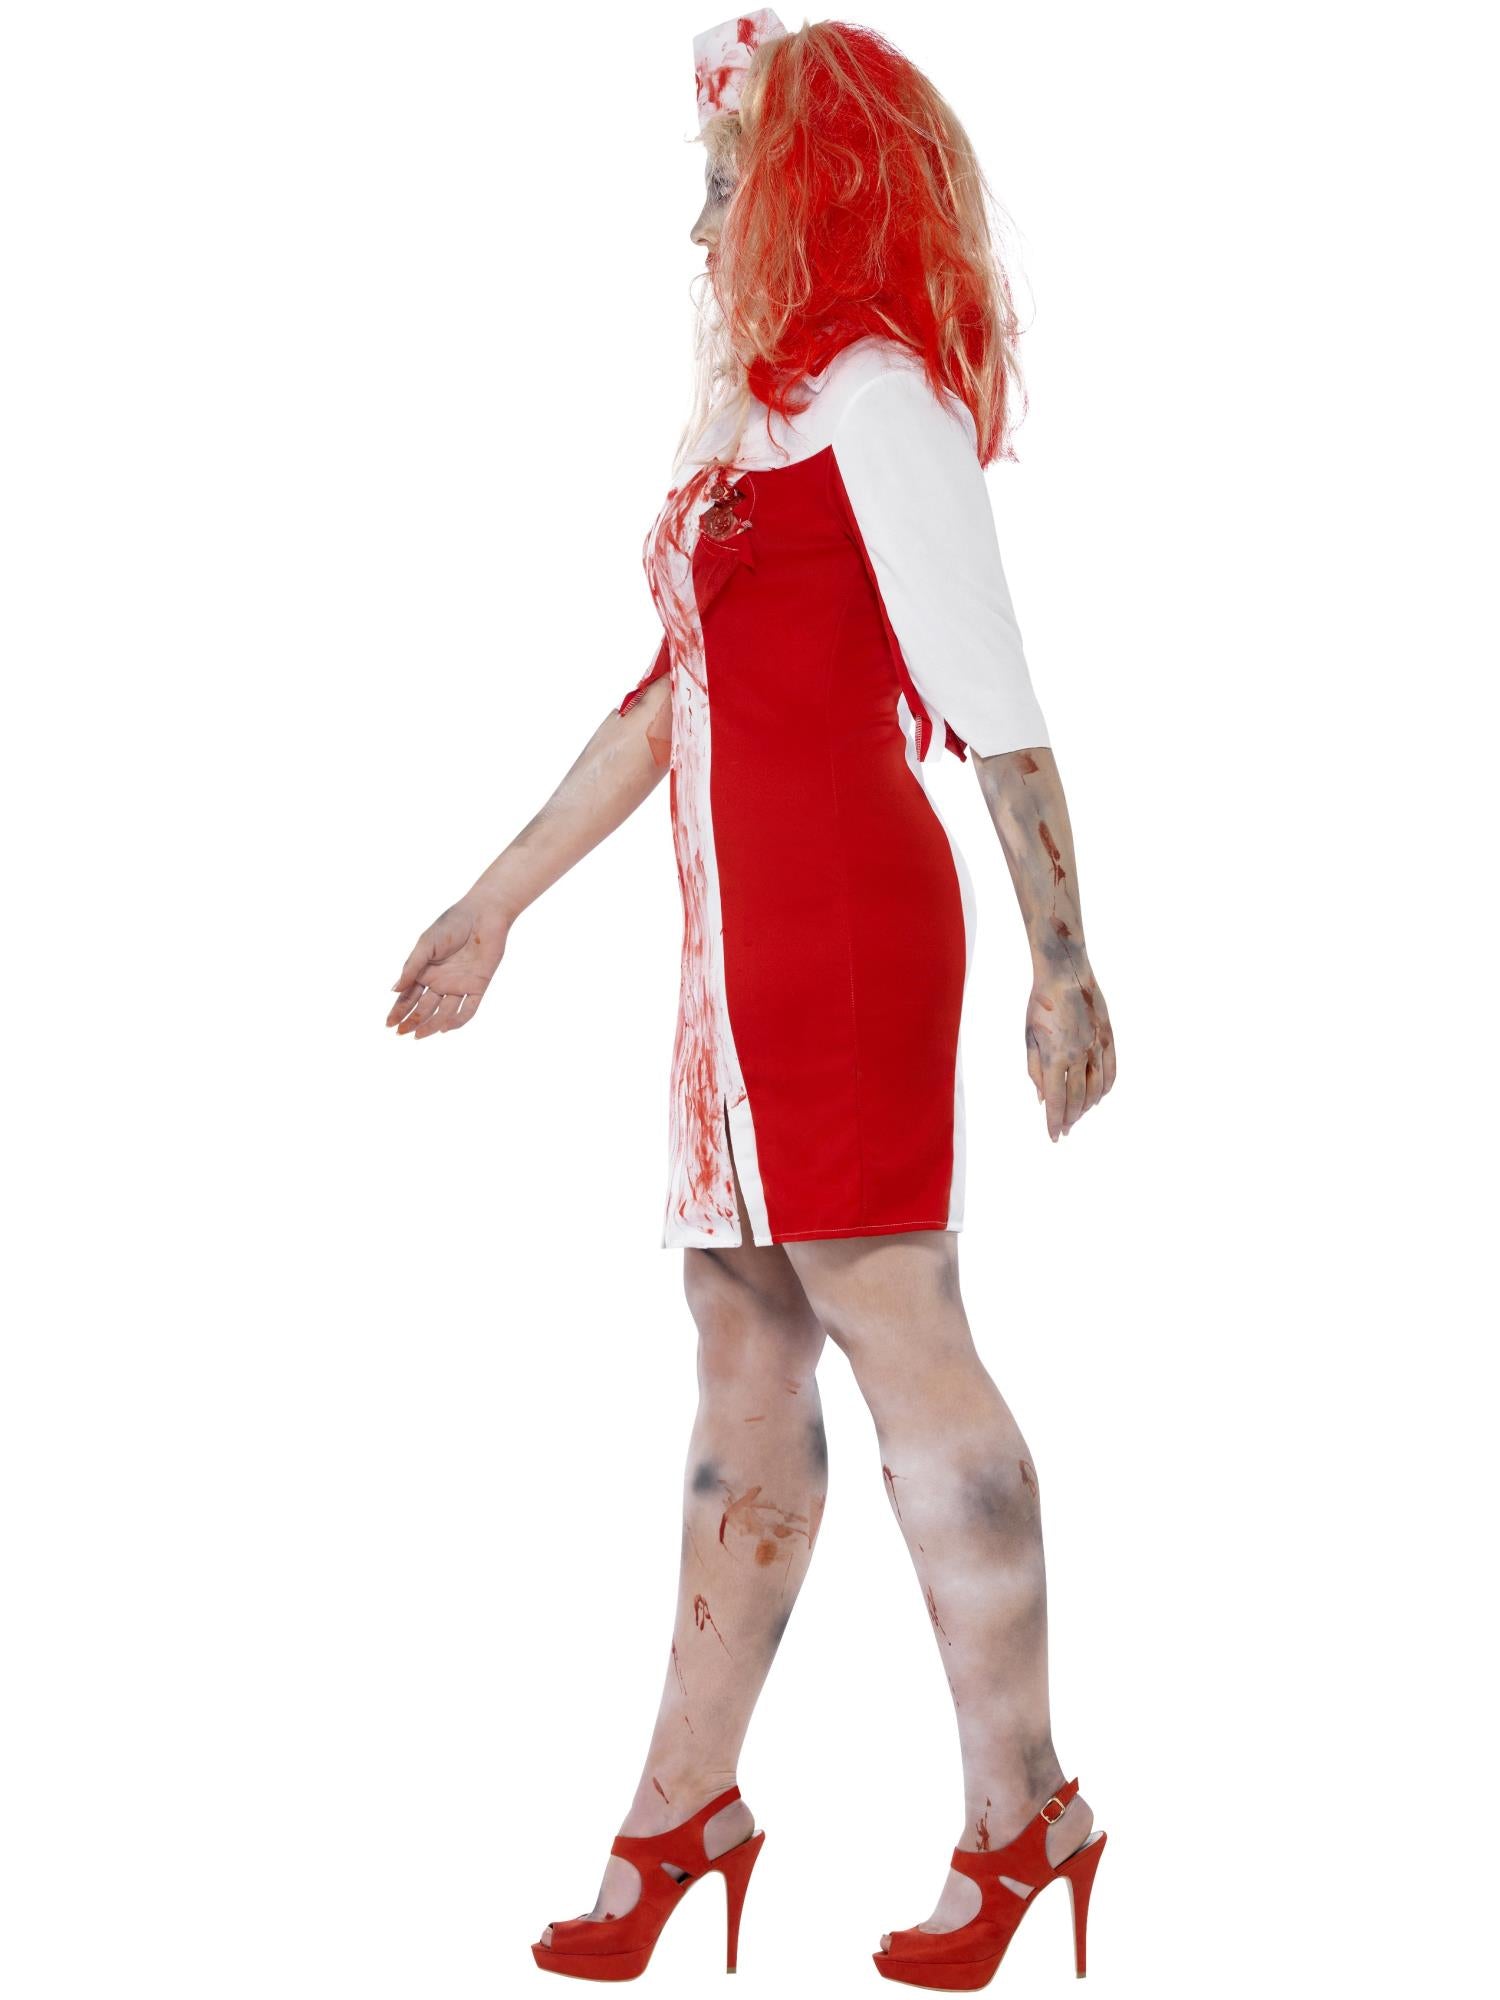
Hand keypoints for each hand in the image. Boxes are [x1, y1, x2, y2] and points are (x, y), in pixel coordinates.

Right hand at [386, 896, 509, 1038]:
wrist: (483, 914)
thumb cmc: (452, 923)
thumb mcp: (426, 944)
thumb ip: (411, 967)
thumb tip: (394, 991)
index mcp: (425, 971)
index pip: (409, 996)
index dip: (399, 1010)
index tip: (388, 1024)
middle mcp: (441, 981)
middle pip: (424, 1007)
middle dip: (412, 1021)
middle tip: (401, 1033)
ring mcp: (459, 985)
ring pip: (443, 1012)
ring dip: (431, 1024)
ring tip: (419, 1035)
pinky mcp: (478, 986)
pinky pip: (468, 1008)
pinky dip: (457, 1020)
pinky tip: (444, 1027)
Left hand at [1025, 963, 1115, 1141]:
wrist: (1065, 973)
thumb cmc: (1040, 1004)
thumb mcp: (1029, 1038)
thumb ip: (1034, 1070)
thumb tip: (1042, 1098)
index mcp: (1054, 1057)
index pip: (1056, 1100)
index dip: (1054, 1121)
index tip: (1053, 1137)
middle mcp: (1078, 1055)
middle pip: (1077, 1099)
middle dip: (1069, 1119)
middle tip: (1065, 1130)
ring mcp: (1096, 1047)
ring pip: (1096, 1089)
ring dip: (1087, 1107)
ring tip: (1078, 1116)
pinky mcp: (1108, 1038)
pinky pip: (1111, 1071)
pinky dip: (1105, 1088)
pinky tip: (1098, 1097)